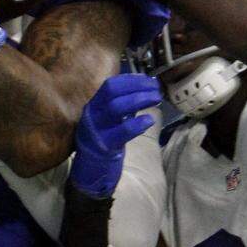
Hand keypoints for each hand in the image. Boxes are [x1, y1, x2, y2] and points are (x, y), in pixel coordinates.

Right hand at [70, 74, 160, 197]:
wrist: (91, 166)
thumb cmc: (105, 138)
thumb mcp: (109, 119)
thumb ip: (124, 105)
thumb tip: (148, 88)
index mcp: (94, 105)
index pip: (110, 85)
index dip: (131, 80)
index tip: (148, 80)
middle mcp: (93, 114)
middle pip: (113, 92)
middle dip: (137, 87)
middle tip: (156, 90)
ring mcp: (97, 129)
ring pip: (116, 108)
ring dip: (139, 100)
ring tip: (156, 99)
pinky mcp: (104, 144)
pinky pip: (121, 132)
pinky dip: (137, 124)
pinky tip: (149, 120)